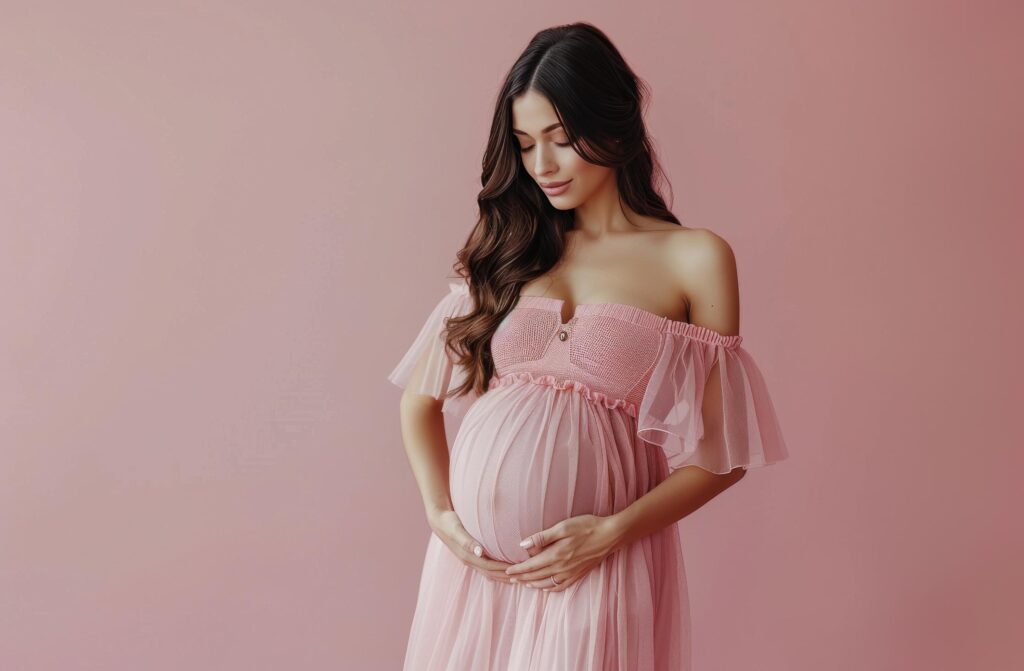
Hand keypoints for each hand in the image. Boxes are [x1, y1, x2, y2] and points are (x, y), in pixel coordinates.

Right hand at [427, 508, 514, 583]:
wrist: (439, 520)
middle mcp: (469, 560)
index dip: (504, 569)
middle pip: (491, 573)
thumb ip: (467, 541)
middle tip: (523, 577)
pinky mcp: (470, 556)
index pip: (490, 567)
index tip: (518, 570)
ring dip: (502, 576)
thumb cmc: (449, 522)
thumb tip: (479, 552)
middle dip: (506, 576)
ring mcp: (469, 559)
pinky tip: (504, 570)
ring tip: (518, 578)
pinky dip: (496, 571)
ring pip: (488, 573)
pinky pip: (485, 567)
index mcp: (467, 556)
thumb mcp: (457, 530)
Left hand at [504, 514, 621, 591]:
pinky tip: (545, 587)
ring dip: (533, 584)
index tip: (507, 571)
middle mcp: (561, 568)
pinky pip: (560, 586)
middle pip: (536, 576)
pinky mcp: (579, 574)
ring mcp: (571, 573)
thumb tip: (523, 544)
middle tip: (511, 579)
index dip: (518, 569)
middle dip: (522, 578)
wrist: (610, 535)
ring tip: (524, 583)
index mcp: (555, 555)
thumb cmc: (586, 527)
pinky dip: (550, 588)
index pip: (531, 566)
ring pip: (547, 583)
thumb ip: (542, 537)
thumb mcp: (563, 527)